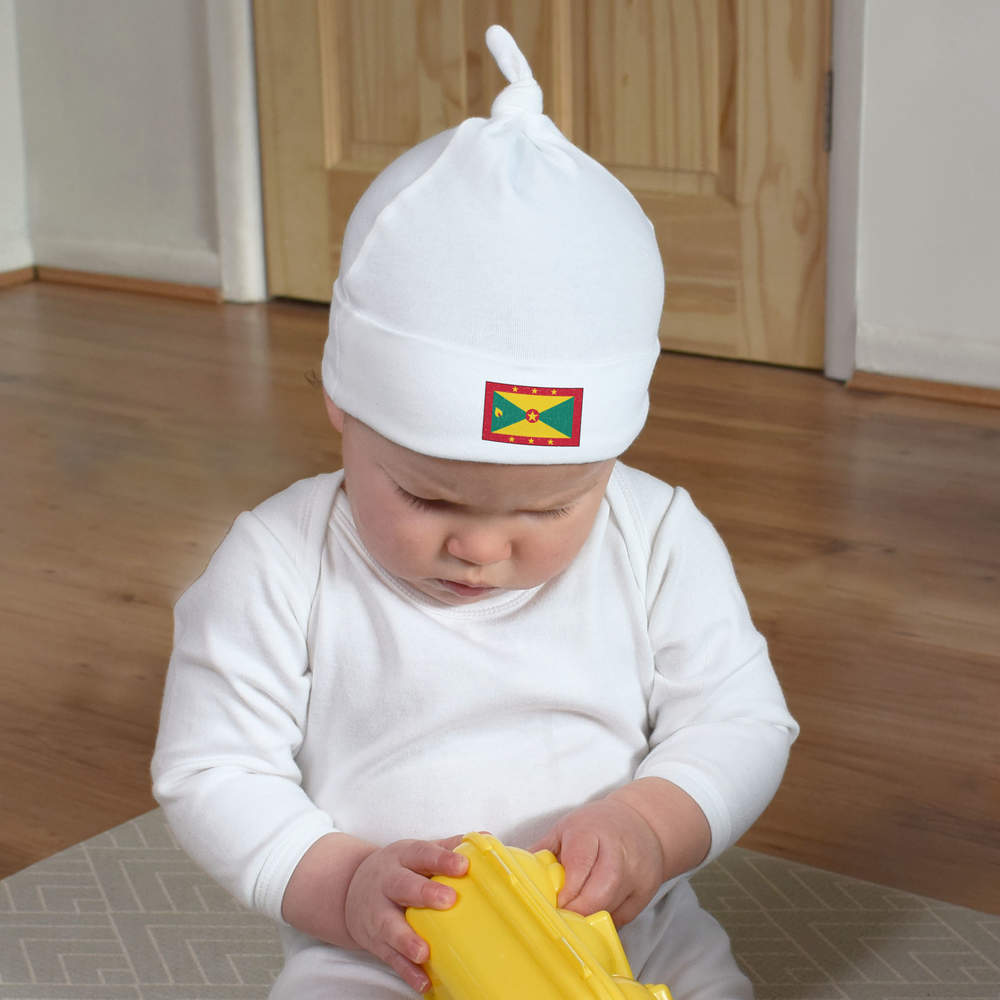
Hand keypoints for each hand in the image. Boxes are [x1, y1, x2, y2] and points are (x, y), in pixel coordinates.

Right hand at [344, 837, 467, 992]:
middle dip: (424, 893)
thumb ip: (447, 848)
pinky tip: (423, 981)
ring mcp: (378, 914)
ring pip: (390, 926)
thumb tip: (483, 839)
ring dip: (406, 940)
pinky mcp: (376, 941)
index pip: (422, 854)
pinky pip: (390, 957)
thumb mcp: (416, 853)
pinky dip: (406, 971)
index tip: (463, 865)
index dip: (442, 859)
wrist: (351, 890)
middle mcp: (387, 883)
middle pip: (403, 886)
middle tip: (449, 900)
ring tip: (424, 952)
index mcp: (402, 857)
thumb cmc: (397, 870)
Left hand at [531, 798, 663, 926]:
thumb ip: (543, 851)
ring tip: (571, 922)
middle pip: (599, 891)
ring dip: (588, 919)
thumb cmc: (597, 825)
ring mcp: (636, 874)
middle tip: (559, 917)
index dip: (565, 891)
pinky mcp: (645, 893)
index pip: (579, 865)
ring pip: (611, 908)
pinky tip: (591, 918)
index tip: (551, 904)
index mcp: (592, 831)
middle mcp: (618, 852)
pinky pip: (622, 918)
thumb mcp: (566, 828)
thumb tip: (515, 872)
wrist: (643, 822)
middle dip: (576, 910)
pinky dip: (603, 922)